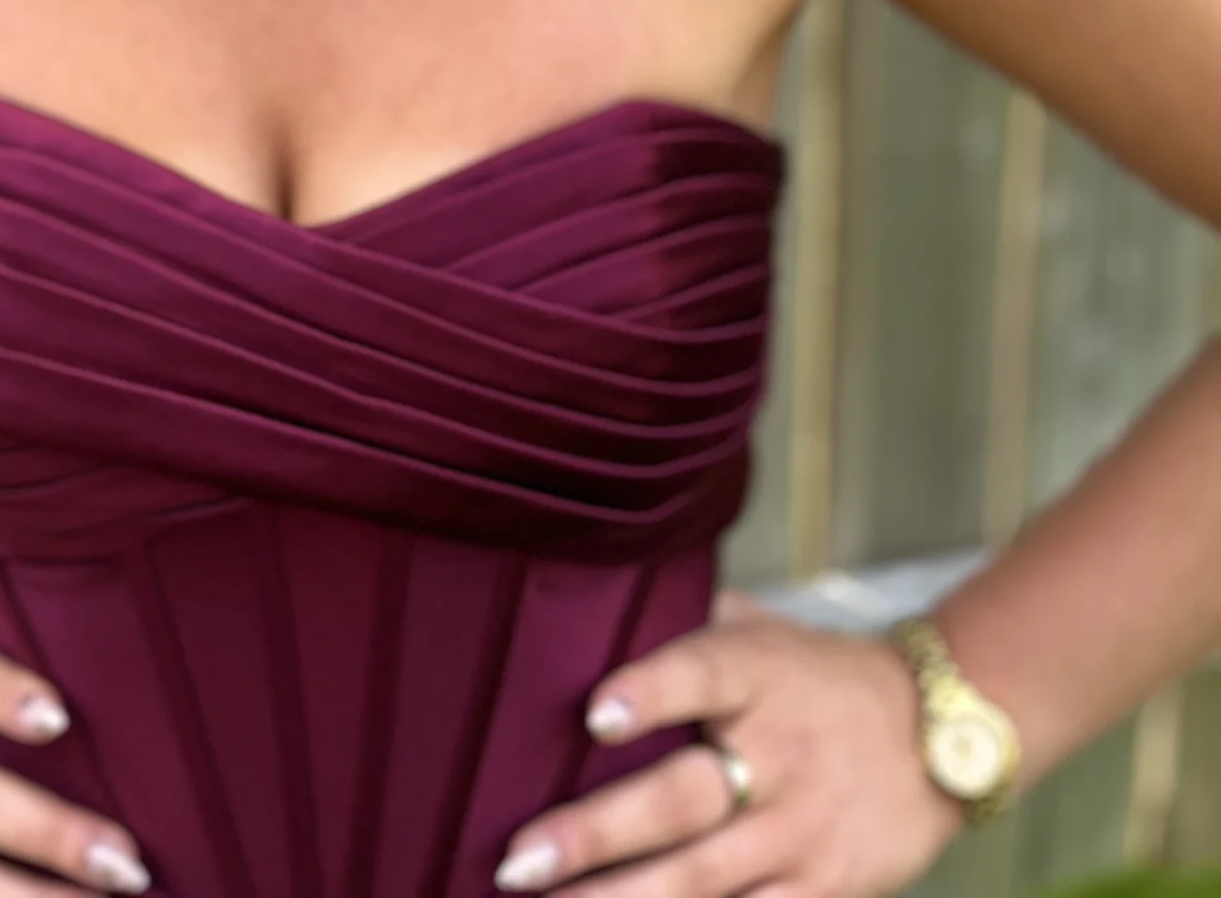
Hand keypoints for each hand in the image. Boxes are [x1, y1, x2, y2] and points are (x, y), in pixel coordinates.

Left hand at [494, 589, 966, 896]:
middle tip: (516, 858)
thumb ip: (686, 620)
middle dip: (595, 835)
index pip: (700, 673)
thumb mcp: (762, 630)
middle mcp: (777, 755)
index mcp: (758, 675)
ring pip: (701, 877)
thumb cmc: (818, 674)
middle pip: (681, 799)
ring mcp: (800, 831)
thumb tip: (590, 589)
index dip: (650, 692)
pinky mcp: (824, 890)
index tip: (594, 713)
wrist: (940, 731)